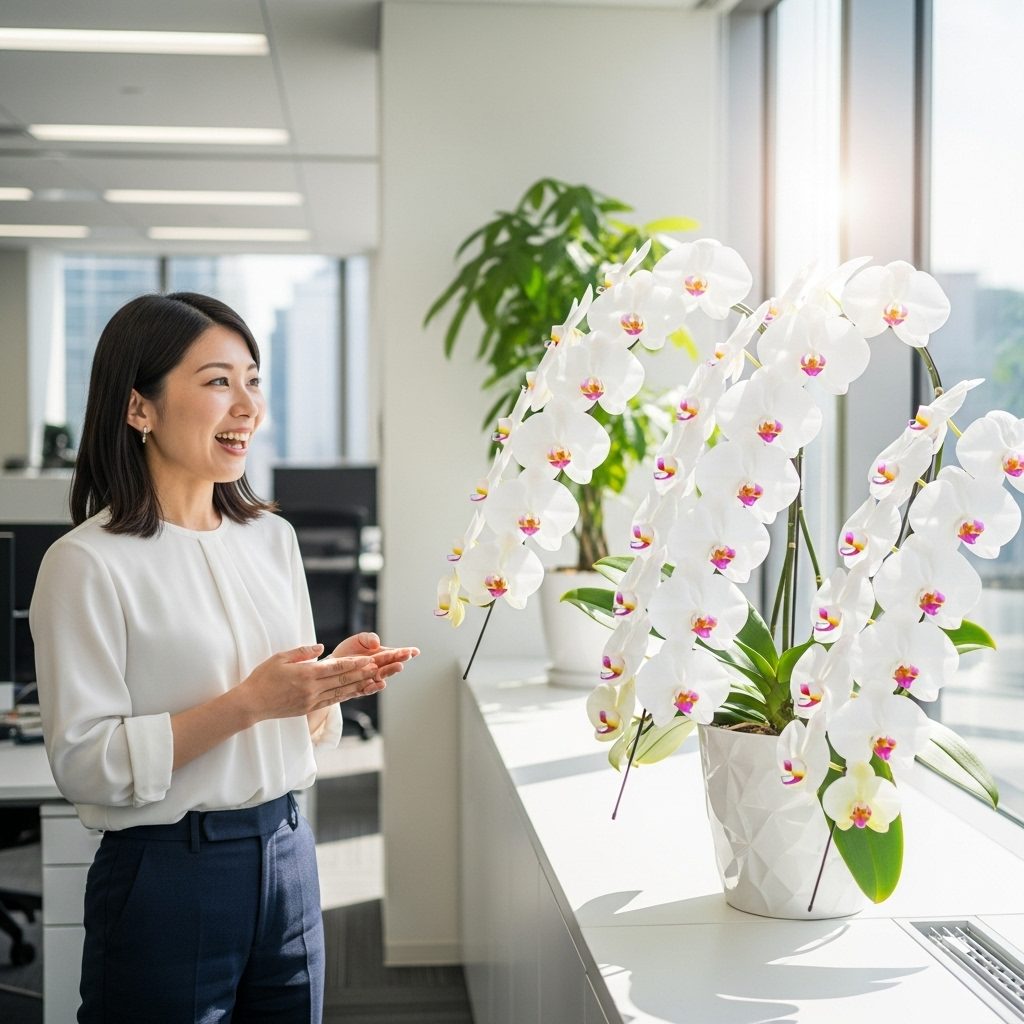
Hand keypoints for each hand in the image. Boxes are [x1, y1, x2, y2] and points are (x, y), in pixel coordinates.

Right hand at [239, 644, 383, 722]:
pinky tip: (355, 692)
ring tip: (373, 680)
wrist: (251, 704)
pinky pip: (331, 702)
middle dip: (362, 674)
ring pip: (340, 693)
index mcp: (305, 674)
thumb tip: (320, 647)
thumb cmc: (263, 678)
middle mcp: (311, 689)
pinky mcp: (308, 709)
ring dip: (358, 686)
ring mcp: (311, 701)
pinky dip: (345, 696)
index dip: (354, 664)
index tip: (368, 660)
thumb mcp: (280, 658)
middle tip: (378, 668)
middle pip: (342, 681)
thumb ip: (302, 652)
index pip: (335, 668)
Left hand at [329, 632, 419, 697]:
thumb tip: (377, 643)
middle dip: (400, 659)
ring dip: (391, 671)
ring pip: (383, 676)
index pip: (396, 654)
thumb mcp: (360, 639)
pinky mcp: (361, 687)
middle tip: (406, 656)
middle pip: (391, 664)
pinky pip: (369, 688)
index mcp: (381, 655)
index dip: (406, 652)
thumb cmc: (349, 651)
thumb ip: (369, 638)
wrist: (332, 663)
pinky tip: (381, 683)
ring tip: (398, 666)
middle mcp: (379, 667)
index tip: (415, 651)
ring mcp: (371, 678)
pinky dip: (375, 687)